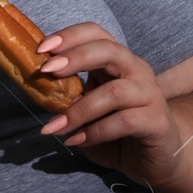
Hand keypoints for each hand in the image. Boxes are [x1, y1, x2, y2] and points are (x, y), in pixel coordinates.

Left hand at [35, 22, 182, 191]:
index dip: (70, 36)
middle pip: (108, 50)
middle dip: (75, 58)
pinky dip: (95, 132)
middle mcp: (136, 70)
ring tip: (54, 128)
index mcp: (118, 61)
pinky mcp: (156, 121)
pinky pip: (123, 121)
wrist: (156, 158)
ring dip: (78, 110)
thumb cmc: (117, 130)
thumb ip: (69, 97)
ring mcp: (149, 94)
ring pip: (113, 92)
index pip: (97, 34)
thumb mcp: (88, 109)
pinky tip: (77, 142)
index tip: (41, 48)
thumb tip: (37, 88)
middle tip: (46, 72)